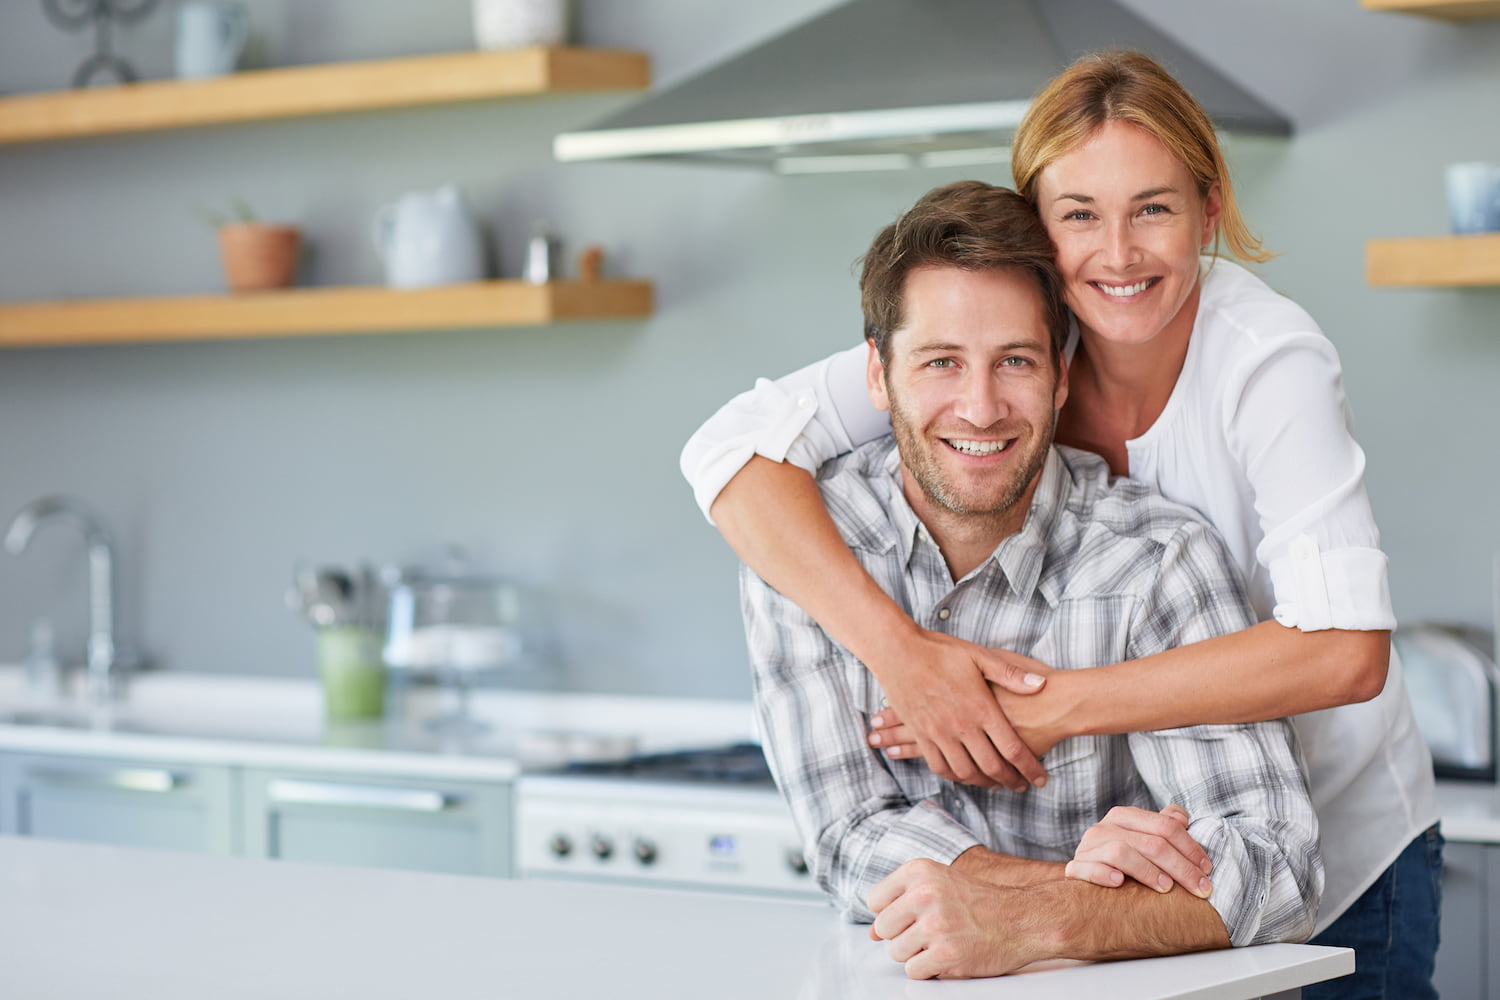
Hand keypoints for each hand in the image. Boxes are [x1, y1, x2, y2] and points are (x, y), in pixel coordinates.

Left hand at [867, 858, 1036, 978]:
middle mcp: (924, 894)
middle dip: (901, 935)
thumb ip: (901, 902)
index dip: (891, 913)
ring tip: (941, 941)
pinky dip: (929, 969)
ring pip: (896, 952)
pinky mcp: (945, 954)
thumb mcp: (938, 884)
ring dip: (916, 953)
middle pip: (882, 929)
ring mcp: (935, 925)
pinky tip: (948, 955)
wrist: (1021, 919)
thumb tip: (871, 933)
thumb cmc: (979, 902)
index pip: (874, 901)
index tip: (910, 915)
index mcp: (919, 871)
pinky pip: (913, 971)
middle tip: (928, 932)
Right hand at [869, 629, 1048, 791]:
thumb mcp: (978, 655)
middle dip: (1010, 781)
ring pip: (965, 772)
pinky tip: (962, 775)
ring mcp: (939, 732)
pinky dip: (953, 776)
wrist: (897, 651)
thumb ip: (1010, 674)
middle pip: (991, 766)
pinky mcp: (921, 734)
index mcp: (981, 708)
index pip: (1012, 749)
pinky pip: (938, 766)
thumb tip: (1041, 685)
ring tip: (994, 784)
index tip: (1040, 779)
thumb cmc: (940, 651)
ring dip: (982, 783)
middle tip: (1020, 786)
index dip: (1029, 768)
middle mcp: (961, 726)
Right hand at [1064, 804, 1212, 897]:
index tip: (1207, 870)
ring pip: (1121, 852)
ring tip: (1166, 889)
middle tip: (1200, 888)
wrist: (1085, 879)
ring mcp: (1087, 848)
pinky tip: (1119, 883)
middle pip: (1151, 842)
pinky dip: (1103, 874)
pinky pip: (1087, 868)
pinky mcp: (1074, 868)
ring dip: (1148, 872)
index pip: (1165, 827)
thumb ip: (1163, 826)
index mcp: (1124, 816)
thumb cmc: (1123, 863)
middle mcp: (1104, 828)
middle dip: (1181, 867)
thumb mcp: (1143, 840)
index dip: (1191, 848)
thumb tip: (1181, 816)